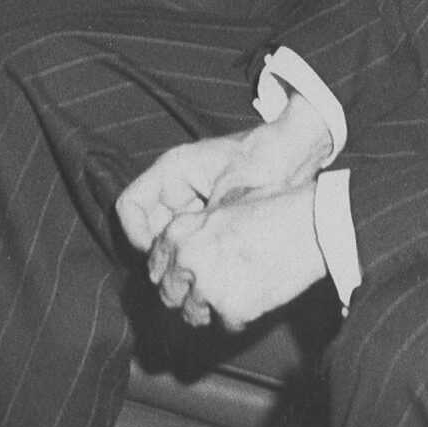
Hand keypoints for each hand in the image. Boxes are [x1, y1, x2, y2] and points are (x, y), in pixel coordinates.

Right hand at [111, 108, 333, 258]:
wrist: (297, 152)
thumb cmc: (263, 163)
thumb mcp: (228, 196)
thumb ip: (201, 227)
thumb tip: (182, 263)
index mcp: (172, 169)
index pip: (129, 207)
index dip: (137, 237)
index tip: (162, 256)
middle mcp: (175, 184)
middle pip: (146, 227)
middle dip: (160, 253)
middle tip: (182, 274)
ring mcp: (191, 198)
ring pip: (167, 237)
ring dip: (179, 256)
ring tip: (200, 272)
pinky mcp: (208, 212)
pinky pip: (189, 237)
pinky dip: (197, 253)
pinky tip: (216, 264)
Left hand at [146, 187, 328, 329]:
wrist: (308, 226)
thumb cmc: (273, 211)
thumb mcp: (223, 207)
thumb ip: (197, 230)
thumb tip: (186, 252)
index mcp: (180, 231)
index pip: (156, 267)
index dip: (173, 275)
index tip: (187, 279)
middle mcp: (186, 259)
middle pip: (169, 295)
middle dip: (188, 296)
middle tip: (214, 292)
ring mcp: (205, 285)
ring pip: (193, 315)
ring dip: (212, 310)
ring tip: (237, 293)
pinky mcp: (229, 308)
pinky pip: (225, 325)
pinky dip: (239, 318)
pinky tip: (255, 297)